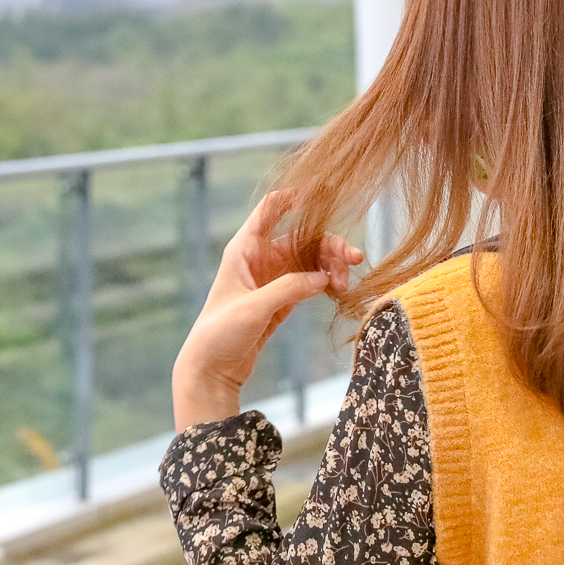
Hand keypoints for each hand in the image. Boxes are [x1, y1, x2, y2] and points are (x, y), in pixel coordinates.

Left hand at [172, 191, 362, 429]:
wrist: (210, 370)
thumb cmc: (220, 333)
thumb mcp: (254, 308)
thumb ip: (288, 289)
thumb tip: (324, 277)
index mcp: (244, 249)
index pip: (271, 209)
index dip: (296, 197)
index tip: (324, 195)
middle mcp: (259, 258)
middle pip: (303, 237)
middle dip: (330, 245)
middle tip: (353, 262)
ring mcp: (271, 279)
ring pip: (310, 260)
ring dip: (331, 267)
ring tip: (344, 286)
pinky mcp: (280, 300)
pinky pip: (310, 281)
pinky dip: (325, 283)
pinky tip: (338, 291)